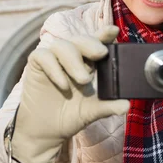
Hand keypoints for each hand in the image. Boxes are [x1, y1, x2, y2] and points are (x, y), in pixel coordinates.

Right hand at [11, 26, 129, 162]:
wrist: (47, 131)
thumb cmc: (70, 115)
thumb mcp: (92, 111)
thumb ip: (108, 106)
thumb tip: (126, 105)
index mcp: (87, 62)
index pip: (96, 42)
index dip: (104, 34)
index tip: (114, 31)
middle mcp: (70, 57)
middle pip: (80, 40)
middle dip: (91, 44)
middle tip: (101, 53)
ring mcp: (52, 59)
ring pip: (62, 45)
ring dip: (74, 61)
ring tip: (84, 80)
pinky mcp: (36, 64)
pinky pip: (43, 56)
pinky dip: (54, 68)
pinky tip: (63, 84)